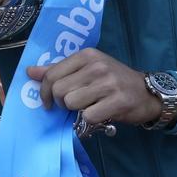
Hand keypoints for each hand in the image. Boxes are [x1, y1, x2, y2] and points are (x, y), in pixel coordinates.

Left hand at [26, 48, 159, 126]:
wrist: (147, 92)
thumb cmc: (113, 81)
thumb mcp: (87, 69)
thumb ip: (59, 70)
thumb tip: (30, 72)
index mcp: (87, 55)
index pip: (52, 74)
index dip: (45, 92)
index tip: (49, 102)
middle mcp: (97, 66)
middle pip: (59, 91)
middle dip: (61, 103)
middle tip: (73, 106)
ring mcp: (108, 83)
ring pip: (71, 103)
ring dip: (76, 112)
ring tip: (87, 108)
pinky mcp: (117, 101)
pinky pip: (88, 116)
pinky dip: (90, 121)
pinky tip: (99, 114)